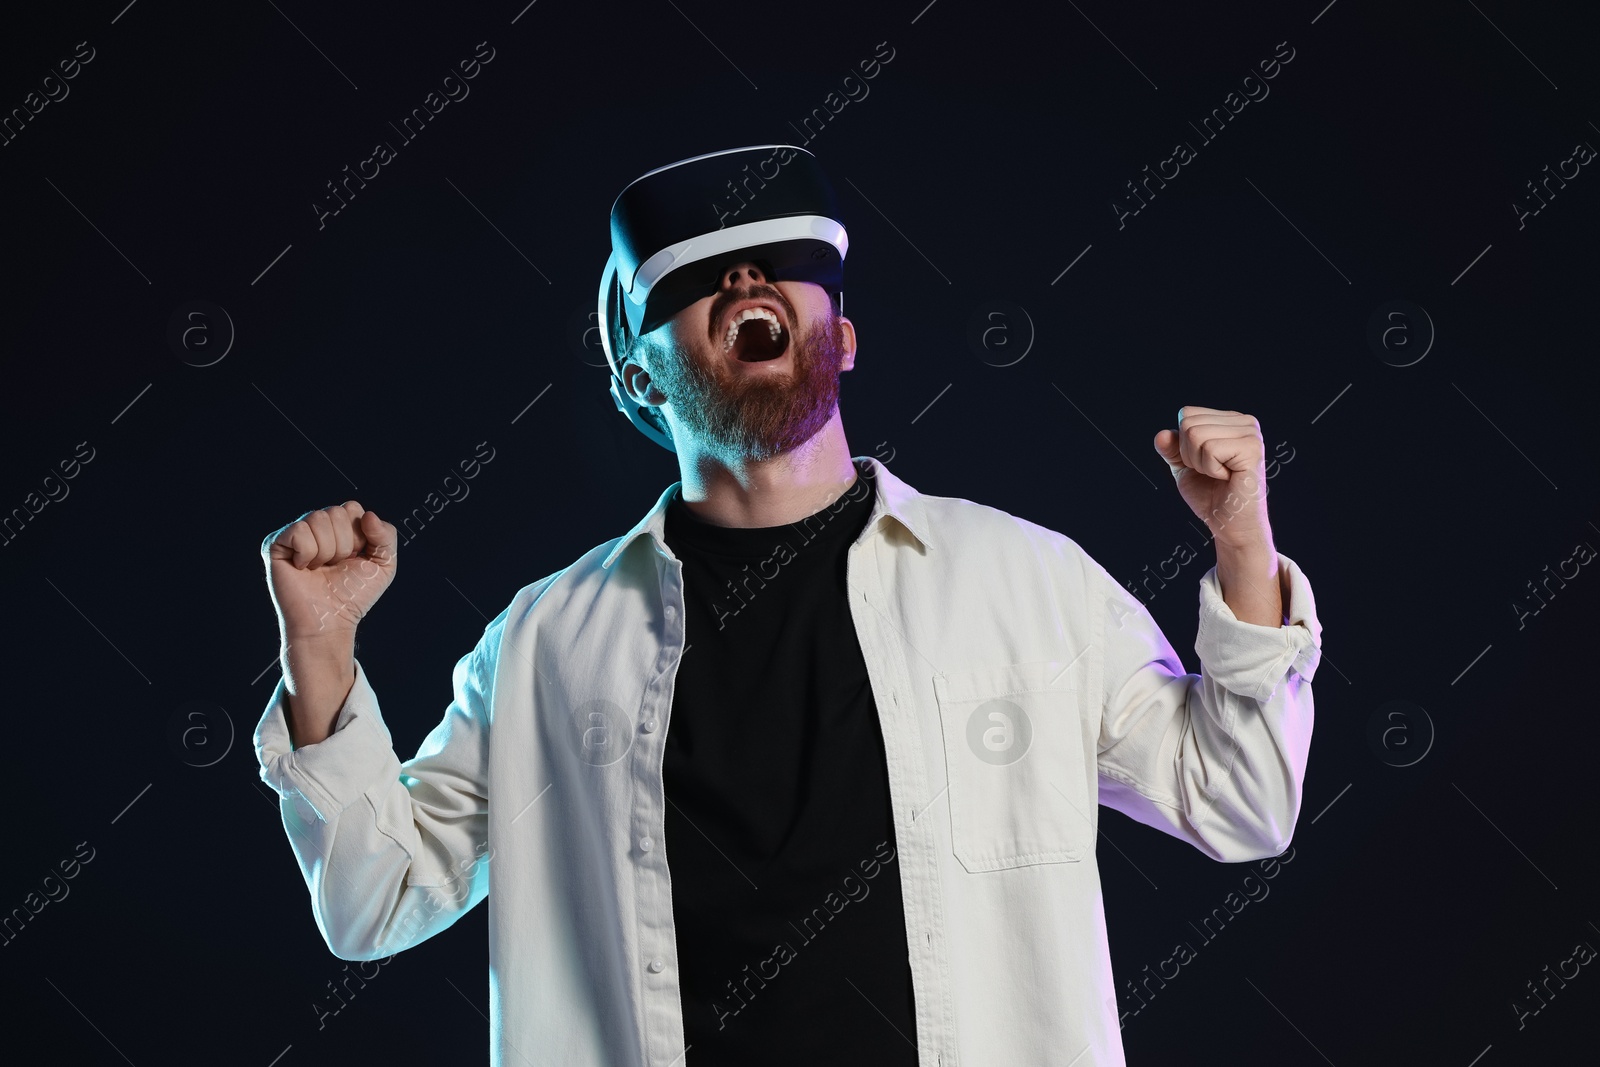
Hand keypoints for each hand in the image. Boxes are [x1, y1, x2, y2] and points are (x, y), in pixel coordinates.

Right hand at [262, 501, 397, 640]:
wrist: (330, 620)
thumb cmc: (353, 595)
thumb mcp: (384, 564)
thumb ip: (387, 535)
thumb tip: (367, 515)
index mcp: (340, 526)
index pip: (352, 508)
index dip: (359, 536)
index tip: (353, 558)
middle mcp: (316, 526)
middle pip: (337, 512)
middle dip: (344, 545)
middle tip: (334, 566)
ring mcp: (294, 533)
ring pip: (318, 518)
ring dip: (326, 551)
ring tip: (320, 569)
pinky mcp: (275, 544)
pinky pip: (299, 531)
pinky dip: (308, 554)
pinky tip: (303, 568)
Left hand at [1152, 406, 1272, 549]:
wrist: (1229, 525)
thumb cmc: (1211, 496)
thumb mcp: (1184, 467)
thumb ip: (1172, 449)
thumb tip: (1161, 435)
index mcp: (1230, 421)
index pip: (1186, 414)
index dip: (1183, 444)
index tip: (1204, 463)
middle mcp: (1244, 422)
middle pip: (1189, 424)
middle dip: (1190, 455)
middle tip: (1212, 472)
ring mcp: (1251, 433)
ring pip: (1196, 434)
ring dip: (1200, 463)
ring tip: (1221, 475)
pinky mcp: (1252, 448)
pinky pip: (1210, 449)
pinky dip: (1211, 469)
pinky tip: (1228, 477)